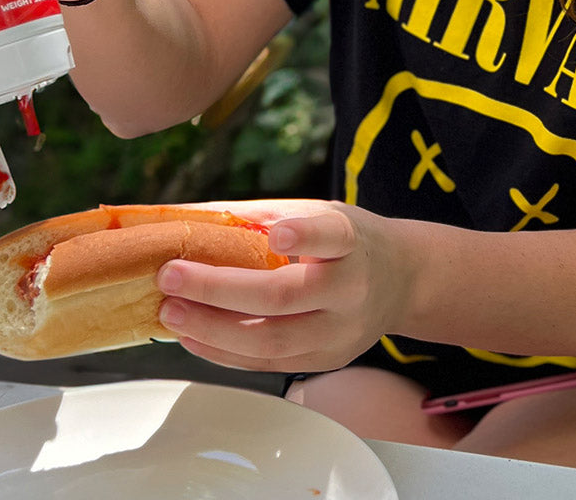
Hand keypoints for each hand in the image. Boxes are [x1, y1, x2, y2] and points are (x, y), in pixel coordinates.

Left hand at [156, 200, 415, 373]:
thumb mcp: (322, 211)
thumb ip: (267, 214)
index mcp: (352, 241)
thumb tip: (195, 215)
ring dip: (214, 330)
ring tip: (171, 313)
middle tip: (171, 276)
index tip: (277, 231)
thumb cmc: (349, 240)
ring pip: (273, 341)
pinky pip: (271, 363)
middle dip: (219, 289)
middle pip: (284, 297)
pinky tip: (194, 336)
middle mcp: (351, 288)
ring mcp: (340, 332)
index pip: (333, 237)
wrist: (404, 280)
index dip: (306, 235)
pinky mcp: (328, 360)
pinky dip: (226, 352)